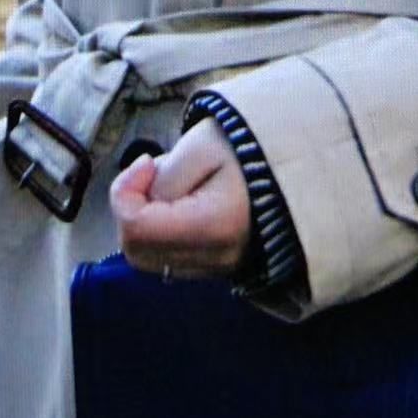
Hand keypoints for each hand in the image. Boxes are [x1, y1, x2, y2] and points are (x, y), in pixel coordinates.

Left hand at [109, 118, 251, 278]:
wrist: (292, 169)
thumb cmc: (248, 151)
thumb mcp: (201, 146)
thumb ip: (163, 178)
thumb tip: (139, 202)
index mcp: (213, 227)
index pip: (136, 228)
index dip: (125, 192)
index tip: (146, 162)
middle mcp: (213, 260)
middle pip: (135, 249)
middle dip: (132, 206)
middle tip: (154, 171)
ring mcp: (215, 271)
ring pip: (147, 257)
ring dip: (144, 218)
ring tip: (172, 184)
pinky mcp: (213, 269)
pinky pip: (166, 258)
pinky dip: (159, 231)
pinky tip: (182, 202)